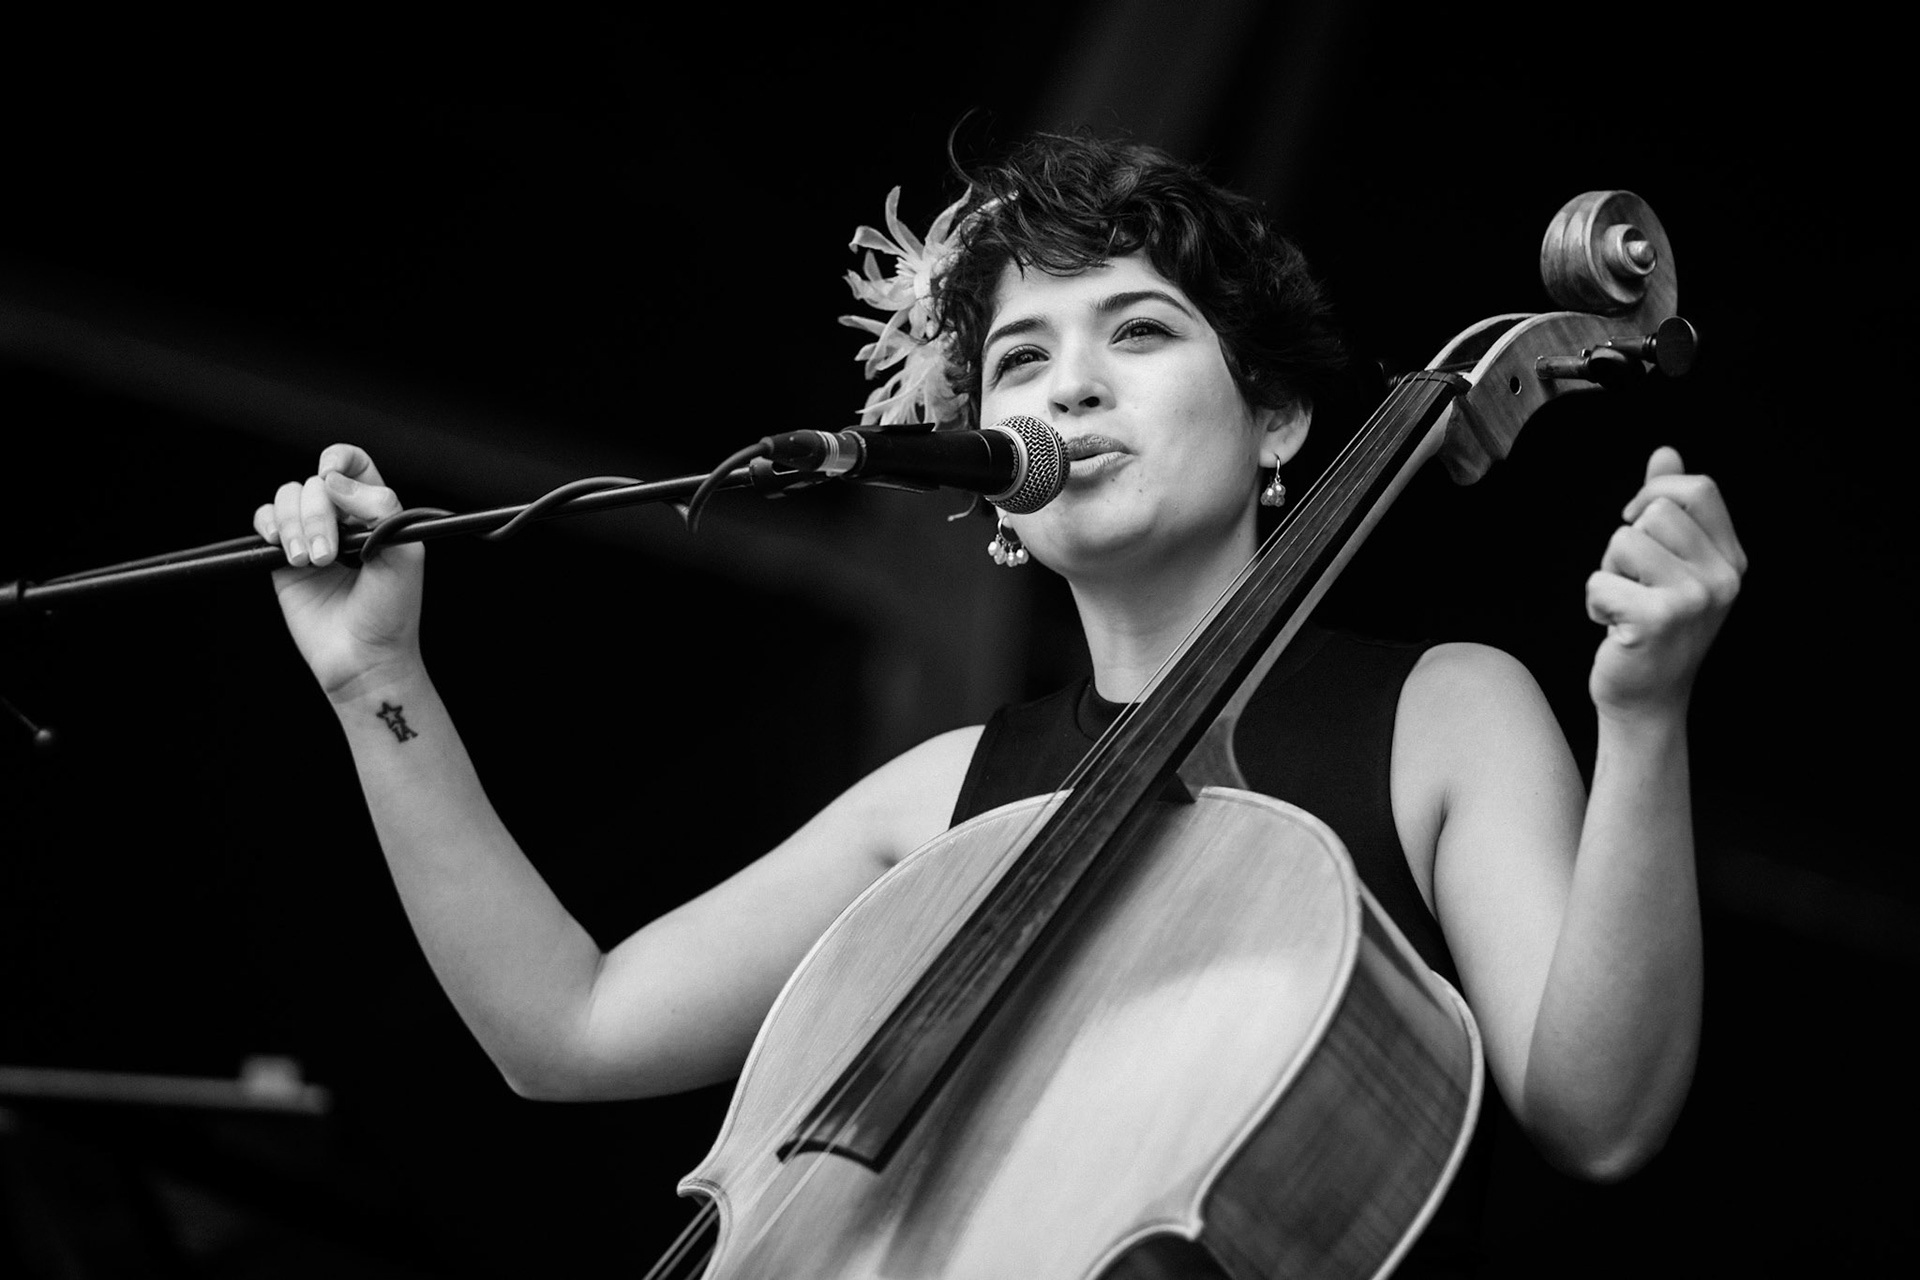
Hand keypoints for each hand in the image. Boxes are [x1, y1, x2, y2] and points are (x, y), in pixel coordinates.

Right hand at [252, 443, 425, 697]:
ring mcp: (311, 536)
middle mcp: (342, 519)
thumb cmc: (391, 611)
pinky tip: (286, 552)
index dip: (341, 458)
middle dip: (317, 514)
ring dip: (295, 525)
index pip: (355, 466)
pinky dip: (269, 526)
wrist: (363, 656)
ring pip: (287, 496)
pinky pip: (264, 520)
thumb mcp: (403, 555)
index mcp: (375, 512)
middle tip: (329, 555)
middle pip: (315, 482)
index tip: (329, 470)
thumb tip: (334, 480)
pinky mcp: (282, 557)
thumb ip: (381, 509)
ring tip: (312, 563)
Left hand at [1586, 447, 1745, 720]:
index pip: (1699, 488)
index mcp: (1731, 559)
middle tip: (1634, 586)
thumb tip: (1666, 452)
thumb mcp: (1669, 566)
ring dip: (1608, 574)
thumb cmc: (1652, 628)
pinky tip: (1614, 630)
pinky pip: (1600, 581)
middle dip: (1625, 546)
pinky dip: (1595, 604)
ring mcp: (1695, 598)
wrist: (1647, 701)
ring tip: (1625, 607)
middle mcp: (1723, 577)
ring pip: (1623, 543)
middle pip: (1653, 513)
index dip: (1655, 493)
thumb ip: (1669, 508)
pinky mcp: (1658, 618)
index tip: (1634, 521)